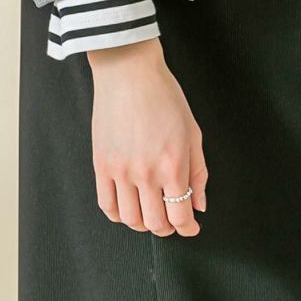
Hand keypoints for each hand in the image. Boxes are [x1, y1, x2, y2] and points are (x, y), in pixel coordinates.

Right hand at [88, 39, 207, 236]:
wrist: (129, 73)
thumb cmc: (164, 96)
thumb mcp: (193, 131)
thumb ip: (198, 171)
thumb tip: (199, 203)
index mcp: (173, 164)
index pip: (180, 215)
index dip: (187, 227)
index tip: (191, 227)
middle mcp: (146, 173)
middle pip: (155, 223)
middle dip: (168, 228)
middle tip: (173, 221)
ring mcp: (120, 171)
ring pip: (130, 219)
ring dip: (143, 224)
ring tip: (151, 214)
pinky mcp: (100, 166)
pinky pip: (107, 206)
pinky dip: (119, 215)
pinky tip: (128, 207)